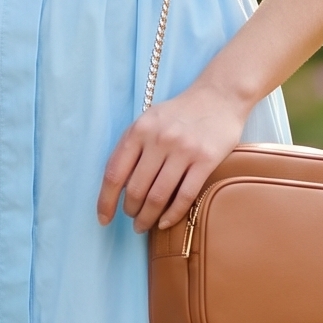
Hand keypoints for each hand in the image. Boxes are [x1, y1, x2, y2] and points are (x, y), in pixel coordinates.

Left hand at [98, 80, 251, 233]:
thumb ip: (131, 147)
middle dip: (130, 211)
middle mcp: (159, 140)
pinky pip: (185, 196)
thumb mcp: (148, 121)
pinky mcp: (205, 160)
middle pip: (136, 189)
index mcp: (139, 130)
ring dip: (147, 218)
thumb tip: (117, 186)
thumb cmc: (179, 113)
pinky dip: (172, 215)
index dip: (106, 201)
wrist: (219, 96)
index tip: (103, 219)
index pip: (114, 173)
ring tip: (144, 225)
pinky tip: (165, 222)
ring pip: (158, 196)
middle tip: (132, 220)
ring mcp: (183, 150)